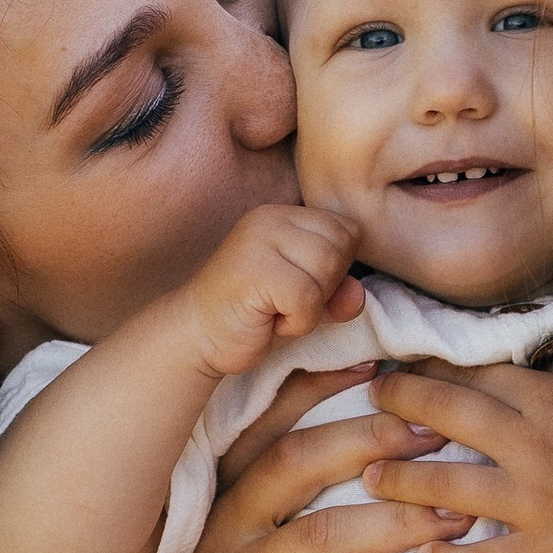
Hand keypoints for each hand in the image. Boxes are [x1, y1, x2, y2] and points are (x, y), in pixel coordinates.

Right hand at [118, 369, 456, 552]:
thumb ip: (275, 513)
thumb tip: (360, 462)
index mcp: (220, 502)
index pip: (269, 426)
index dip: (322, 390)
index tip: (384, 367)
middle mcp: (218, 533)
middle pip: (296, 465)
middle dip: (373, 442)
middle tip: (437, 437)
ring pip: (316, 536)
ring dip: (394, 522)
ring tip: (455, 518)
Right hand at [180, 202, 361, 378]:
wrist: (196, 337)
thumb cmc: (252, 317)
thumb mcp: (305, 302)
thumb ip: (336, 293)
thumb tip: (357, 293)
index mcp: (284, 215)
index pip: (346, 229)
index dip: (337, 268)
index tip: (302, 289)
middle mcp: (271, 218)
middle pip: (341, 247)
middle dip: (326, 287)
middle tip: (287, 303)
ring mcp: (260, 240)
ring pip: (328, 269)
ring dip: (311, 307)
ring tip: (277, 311)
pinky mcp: (255, 270)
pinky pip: (308, 298)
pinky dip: (298, 322)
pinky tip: (269, 322)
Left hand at [368, 365, 552, 552]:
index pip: (479, 378)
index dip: (435, 369)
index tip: (401, 364)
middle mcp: (533, 447)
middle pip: (452, 418)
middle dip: (404, 404)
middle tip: (369, 400)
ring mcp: (534, 503)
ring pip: (450, 487)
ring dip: (404, 481)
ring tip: (369, 478)